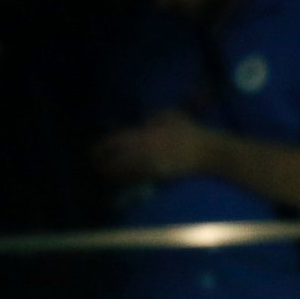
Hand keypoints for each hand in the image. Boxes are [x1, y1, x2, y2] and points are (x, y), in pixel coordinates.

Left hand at [92, 110, 220, 182]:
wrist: (207, 151)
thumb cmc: (191, 131)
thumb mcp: (172, 115)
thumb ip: (154, 118)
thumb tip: (144, 121)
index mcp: (143, 133)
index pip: (113, 140)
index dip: (100, 147)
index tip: (93, 152)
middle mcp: (141, 149)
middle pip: (113, 158)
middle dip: (100, 164)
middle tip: (94, 167)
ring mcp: (148, 163)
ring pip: (121, 172)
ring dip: (110, 175)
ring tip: (103, 177)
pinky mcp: (156, 175)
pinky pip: (135, 179)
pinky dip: (125, 181)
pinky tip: (120, 183)